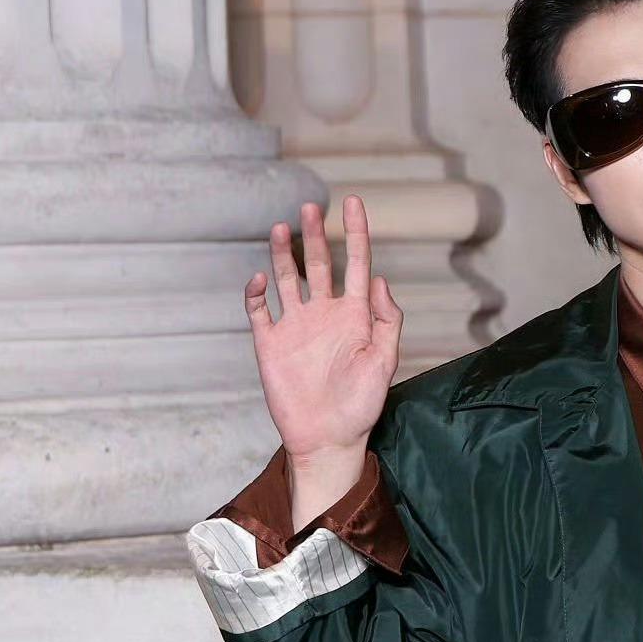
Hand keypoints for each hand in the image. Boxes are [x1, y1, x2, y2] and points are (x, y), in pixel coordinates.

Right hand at [243, 194, 402, 465]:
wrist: (328, 439)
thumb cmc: (362, 406)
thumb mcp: (384, 362)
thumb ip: (386, 320)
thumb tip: (380, 279)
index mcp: (354, 316)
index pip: (356, 264)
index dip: (355, 233)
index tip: (354, 202)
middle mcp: (324, 314)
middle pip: (317, 264)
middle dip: (314, 235)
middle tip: (310, 207)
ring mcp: (296, 327)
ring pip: (287, 279)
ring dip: (283, 254)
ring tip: (282, 227)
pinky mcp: (271, 344)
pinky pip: (259, 311)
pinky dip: (256, 293)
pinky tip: (260, 279)